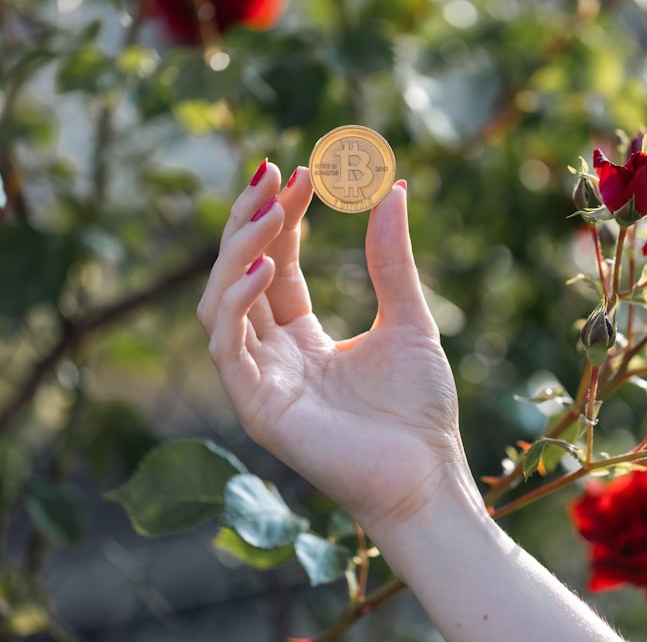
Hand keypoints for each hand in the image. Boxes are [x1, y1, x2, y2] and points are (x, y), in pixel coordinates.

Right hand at [197, 161, 470, 534]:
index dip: (284, 217)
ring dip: (239, 250)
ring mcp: (259, 379)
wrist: (427, 475)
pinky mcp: (254, 405)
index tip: (298, 170)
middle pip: (240, 275)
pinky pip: (226, 342)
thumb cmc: (419, 408)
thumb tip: (392, 188)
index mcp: (302, 338)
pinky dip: (236, 299)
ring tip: (271, 208)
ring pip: (220, 301)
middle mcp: (272, 355)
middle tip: (270, 172)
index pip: (278, 265)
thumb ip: (390, 259)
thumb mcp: (408, 319)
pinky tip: (267, 263)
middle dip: (251, 221)